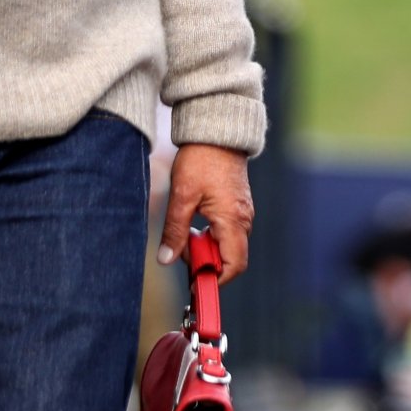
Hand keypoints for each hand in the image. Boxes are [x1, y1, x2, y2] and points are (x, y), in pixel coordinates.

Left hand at [162, 143, 253, 283]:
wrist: (217, 130)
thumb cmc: (201, 159)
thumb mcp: (182, 196)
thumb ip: (175, 231)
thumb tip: (167, 259)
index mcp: (233, 220)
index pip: (233, 266)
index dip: (214, 279)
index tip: (192, 279)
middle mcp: (244, 219)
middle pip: (229, 258)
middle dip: (205, 261)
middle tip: (181, 248)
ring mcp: (242, 213)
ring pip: (227, 246)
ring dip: (205, 247)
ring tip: (185, 232)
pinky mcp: (237, 206)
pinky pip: (227, 232)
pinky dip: (210, 235)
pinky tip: (193, 221)